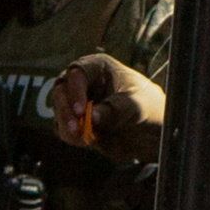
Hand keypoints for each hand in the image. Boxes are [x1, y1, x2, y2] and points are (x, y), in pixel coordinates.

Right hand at [48, 53, 163, 152]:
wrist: (150, 131)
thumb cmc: (147, 107)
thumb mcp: (135, 106)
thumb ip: (114, 110)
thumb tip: (92, 117)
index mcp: (98, 68)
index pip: (78, 73)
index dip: (75, 91)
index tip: (80, 111)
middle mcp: (83, 82)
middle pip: (61, 90)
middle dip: (65, 109)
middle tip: (76, 127)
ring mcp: (77, 102)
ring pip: (59, 109)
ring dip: (66, 124)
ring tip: (81, 137)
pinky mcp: (76, 121)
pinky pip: (63, 127)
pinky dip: (69, 135)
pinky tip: (84, 141)